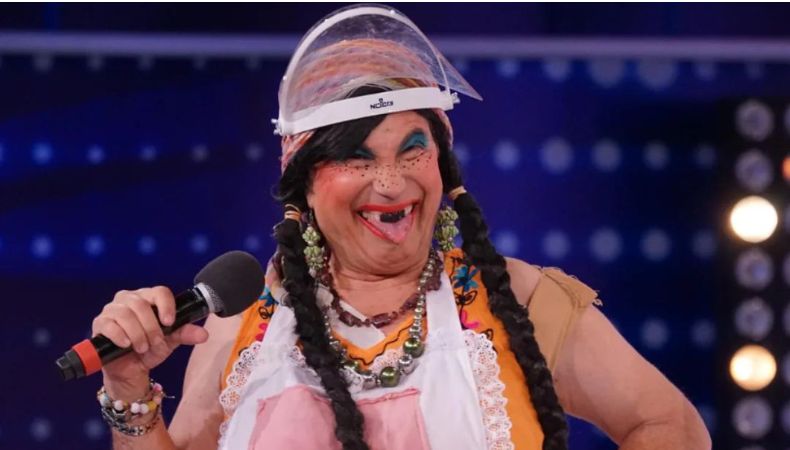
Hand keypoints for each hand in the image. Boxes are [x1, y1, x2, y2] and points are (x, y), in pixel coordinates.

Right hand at [92, 286, 208, 395]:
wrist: (131, 369)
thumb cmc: (150, 349)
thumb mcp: (170, 341)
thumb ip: (185, 334)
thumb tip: (203, 334)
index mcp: (148, 298)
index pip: (159, 291)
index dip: (166, 305)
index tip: (170, 322)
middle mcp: (129, 299)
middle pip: (141, 304)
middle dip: (151, 327)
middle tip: (156, 342)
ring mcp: (112, 310)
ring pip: (125, 314)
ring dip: (137, 333)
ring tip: (142, 347)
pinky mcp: (100, 324)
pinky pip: (109, 324)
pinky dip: (120, 336)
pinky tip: (127, 345)